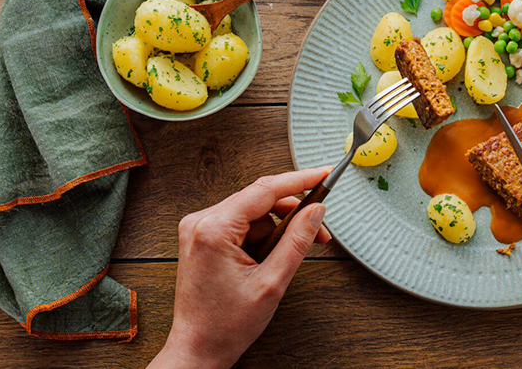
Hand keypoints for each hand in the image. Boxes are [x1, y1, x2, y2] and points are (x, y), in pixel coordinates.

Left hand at [148, 168, 332, 368]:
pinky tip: (268, 259)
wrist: (198, 349)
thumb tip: (316, 211)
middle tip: (319, 232)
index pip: (265, 190)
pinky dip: (262, 237)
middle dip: (292, 215)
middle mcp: (201, 222)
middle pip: (260, 200)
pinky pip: (241, 224)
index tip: (323, 174)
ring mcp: (199, 229)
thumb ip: (298, 241)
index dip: (300, 180)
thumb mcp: (272, 282)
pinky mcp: (202, 238)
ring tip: (284, 260)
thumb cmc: (225, 325)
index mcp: (213, 229)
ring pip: (253, 213)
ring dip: (276, 231)